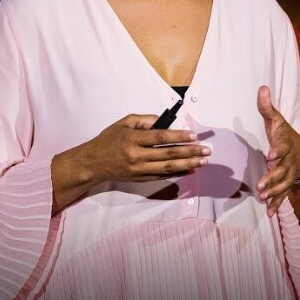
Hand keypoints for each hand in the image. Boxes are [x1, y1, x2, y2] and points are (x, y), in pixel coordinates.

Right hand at [71, 114, 211, 183]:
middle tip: (206, 150)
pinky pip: (163, 176)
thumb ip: (144, 119)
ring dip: (188, 164)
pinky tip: (190, 169)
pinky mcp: (141, 179)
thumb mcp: (123, 123)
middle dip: (190, 151)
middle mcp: (137, 156)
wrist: (93, 164)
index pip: (160, 137)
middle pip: (168, 154)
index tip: (194, 135)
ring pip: (168, 167)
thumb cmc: (108, 140)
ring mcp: (139, 170)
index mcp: (132, 139)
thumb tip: (164, 121)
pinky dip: (177, 173)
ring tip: (203, 161)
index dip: (179, 136)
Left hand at [255, 85, 299, 216]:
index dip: (277, 150)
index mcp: (285, 144)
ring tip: (262, 198)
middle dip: (272, 177)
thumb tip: (262, 88)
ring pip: (283, 184)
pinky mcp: (287, 184)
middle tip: (261, 185)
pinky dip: (277, 204)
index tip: (270, 155)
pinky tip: (269, 213)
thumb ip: (267, 107)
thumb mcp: (277, 120)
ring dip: (274, 192)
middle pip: (282, 169)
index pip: (283, 147)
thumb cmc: (285, 135)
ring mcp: (290, 174)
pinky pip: (283, 195)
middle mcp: (289, 161)